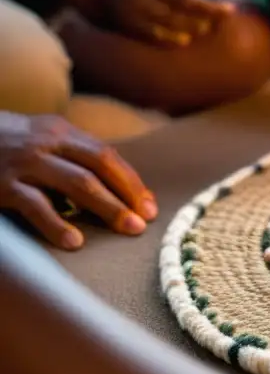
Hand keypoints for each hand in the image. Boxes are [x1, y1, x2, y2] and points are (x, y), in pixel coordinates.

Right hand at [0, 113, 155, 248]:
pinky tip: (74, 242)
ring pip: (78, 183)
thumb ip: (69, 158)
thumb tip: (110, 190)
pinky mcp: (0, 184)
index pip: (107, 156)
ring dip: (107, 207)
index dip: (131, 181)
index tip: (150, 206)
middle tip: (146, 221)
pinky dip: (57, 224)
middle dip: (128, 195)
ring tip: (127, 229)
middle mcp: (46, 142)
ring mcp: (24, 162)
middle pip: (100, 167)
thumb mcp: (37, 141)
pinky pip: (35, 205)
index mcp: (60, 132)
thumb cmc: (1, 145)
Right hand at [103, 0, 234, 46]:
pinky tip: (185, 40)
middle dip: (200, 21)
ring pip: (165, 29)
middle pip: (176, 16)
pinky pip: (153, 39)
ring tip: (204, 30)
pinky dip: (170, 41)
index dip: (209, 7)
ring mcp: (131, 16)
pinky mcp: (128, 29)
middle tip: (216, 23)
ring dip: (188, 32)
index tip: (230, 10)